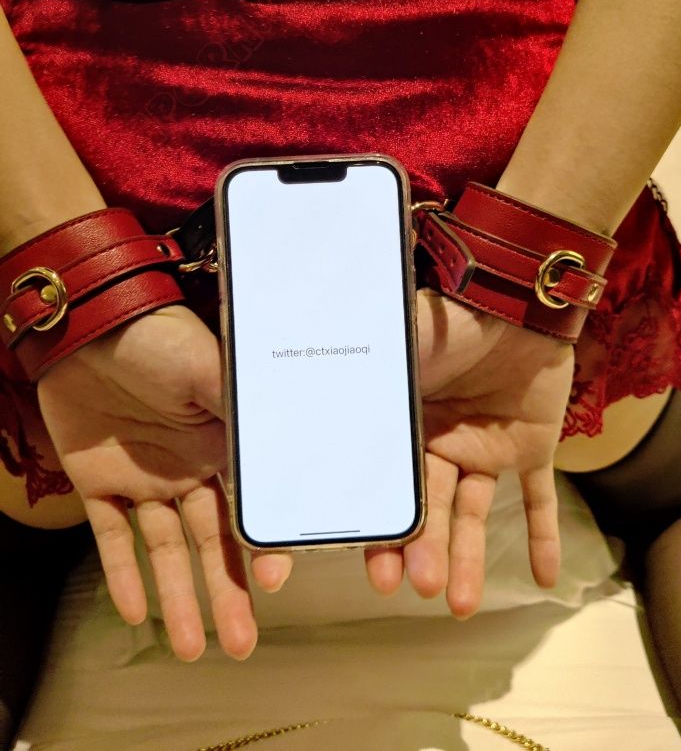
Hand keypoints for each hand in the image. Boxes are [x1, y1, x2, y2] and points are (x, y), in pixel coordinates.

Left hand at [37, 305, 291, 660]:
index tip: (273, 590)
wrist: (90, 325)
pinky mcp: (100, 479)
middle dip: (227, 594)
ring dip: (179, 596)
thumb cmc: (158, 338)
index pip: (248, 509)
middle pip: (213, 542)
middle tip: (241, 643)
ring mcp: (146, 476)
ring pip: (167, 548)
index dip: (259, 551)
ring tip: (192, 647)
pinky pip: (113, 535)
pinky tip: (136, 610)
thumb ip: (248, 411)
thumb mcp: (212, 371)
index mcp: (224, 445)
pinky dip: (123, 572)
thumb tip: (297, 442)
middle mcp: (191, 467)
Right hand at [365, 288, 573, 616]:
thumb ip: (362, 380)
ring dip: (470, 559)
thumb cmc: (452, 323)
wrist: (517, 302)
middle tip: (420, 589)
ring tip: (460, 605)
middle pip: (431, 510)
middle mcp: (442, 445)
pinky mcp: (531, 449)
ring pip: (474, 514)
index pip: (393, 489)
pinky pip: (537, 499)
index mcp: (408, 429)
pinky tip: (542, 579)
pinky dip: (543, 536)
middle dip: (425, 552)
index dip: (384, 531)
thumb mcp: (399, 354)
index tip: (374, 573)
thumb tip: (296, 393)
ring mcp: (486, 449)